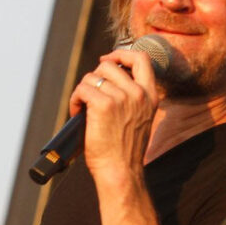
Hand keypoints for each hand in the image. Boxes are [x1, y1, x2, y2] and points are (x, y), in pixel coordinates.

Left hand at [69, 47, 159, 180]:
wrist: (121, 170)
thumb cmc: (124, 150)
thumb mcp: (138, 119)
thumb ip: (130, 99)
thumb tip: (106, 81)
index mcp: (150, 95)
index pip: (141, 59)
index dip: (121, 53)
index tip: (107, 59)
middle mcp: (138, 93)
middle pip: (108, 65)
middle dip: (94, 78)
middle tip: (88, 98)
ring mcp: (121, 97)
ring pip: (91, 77)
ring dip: (82, 92)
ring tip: (82, 110)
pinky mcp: (103, 105)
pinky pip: (81, 89)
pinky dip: (74, 100)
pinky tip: (76, 113)